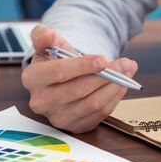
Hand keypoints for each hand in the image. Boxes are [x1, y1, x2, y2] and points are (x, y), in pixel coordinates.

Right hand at [21, 25, 138, 133]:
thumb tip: (48, 34)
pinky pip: (100, 114)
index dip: (82, 66)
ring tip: (127, 71)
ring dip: (114, 86)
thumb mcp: (49, 44)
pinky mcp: (76, 126)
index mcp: (32, 78)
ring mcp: (58, 117)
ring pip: (93, 103)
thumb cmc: (56, 60)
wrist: (63, 80)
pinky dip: (114, 98)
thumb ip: (45, 36)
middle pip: (78, 90)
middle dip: (105, 75)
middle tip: (125, 64)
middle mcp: (41, 102)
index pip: (57, 72)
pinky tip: (121, 84)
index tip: (103, 59)